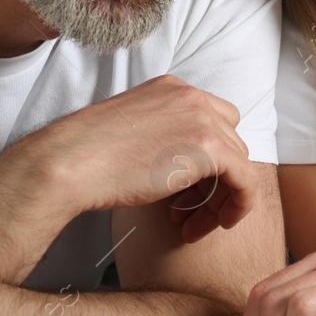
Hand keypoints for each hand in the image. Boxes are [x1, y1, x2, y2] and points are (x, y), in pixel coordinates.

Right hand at [23, 74, 257, 243]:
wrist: (70, 163)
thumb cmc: (87, 157)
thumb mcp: (133, 133)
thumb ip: (163, 137)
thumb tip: (184, 167)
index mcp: (171, 89)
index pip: (212, 121)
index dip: (207, 159)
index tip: (188, 190)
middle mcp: (191, 96)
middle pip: (229, 140)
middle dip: (214, 180)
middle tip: (189, 213)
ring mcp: (202, 118)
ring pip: (238, 161)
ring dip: (221, 197)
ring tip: (193, 226)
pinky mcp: (209, 147)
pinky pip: (245, 179)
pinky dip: (239, 204)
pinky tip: (217, 225)